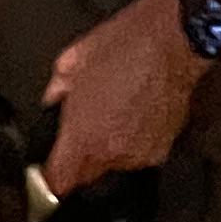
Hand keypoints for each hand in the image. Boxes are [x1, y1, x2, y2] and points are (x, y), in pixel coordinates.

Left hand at [42, 0, 205, 194]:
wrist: (173, 38)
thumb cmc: (126, 44)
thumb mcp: (75, 59)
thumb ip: (57, 88)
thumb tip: (53, 98)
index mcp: (83, 138)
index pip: (58, 183)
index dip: (48, 182)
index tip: (47, 173)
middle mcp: (111, 154)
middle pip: (86, 176)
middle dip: (82, 157)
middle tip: (88, 123)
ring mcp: (138, 155)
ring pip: (114, 164)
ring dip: (111, 146)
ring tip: (117, 109)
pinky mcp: (161, 151)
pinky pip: (138, 154)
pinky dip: (134, 140)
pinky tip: (137, 111)